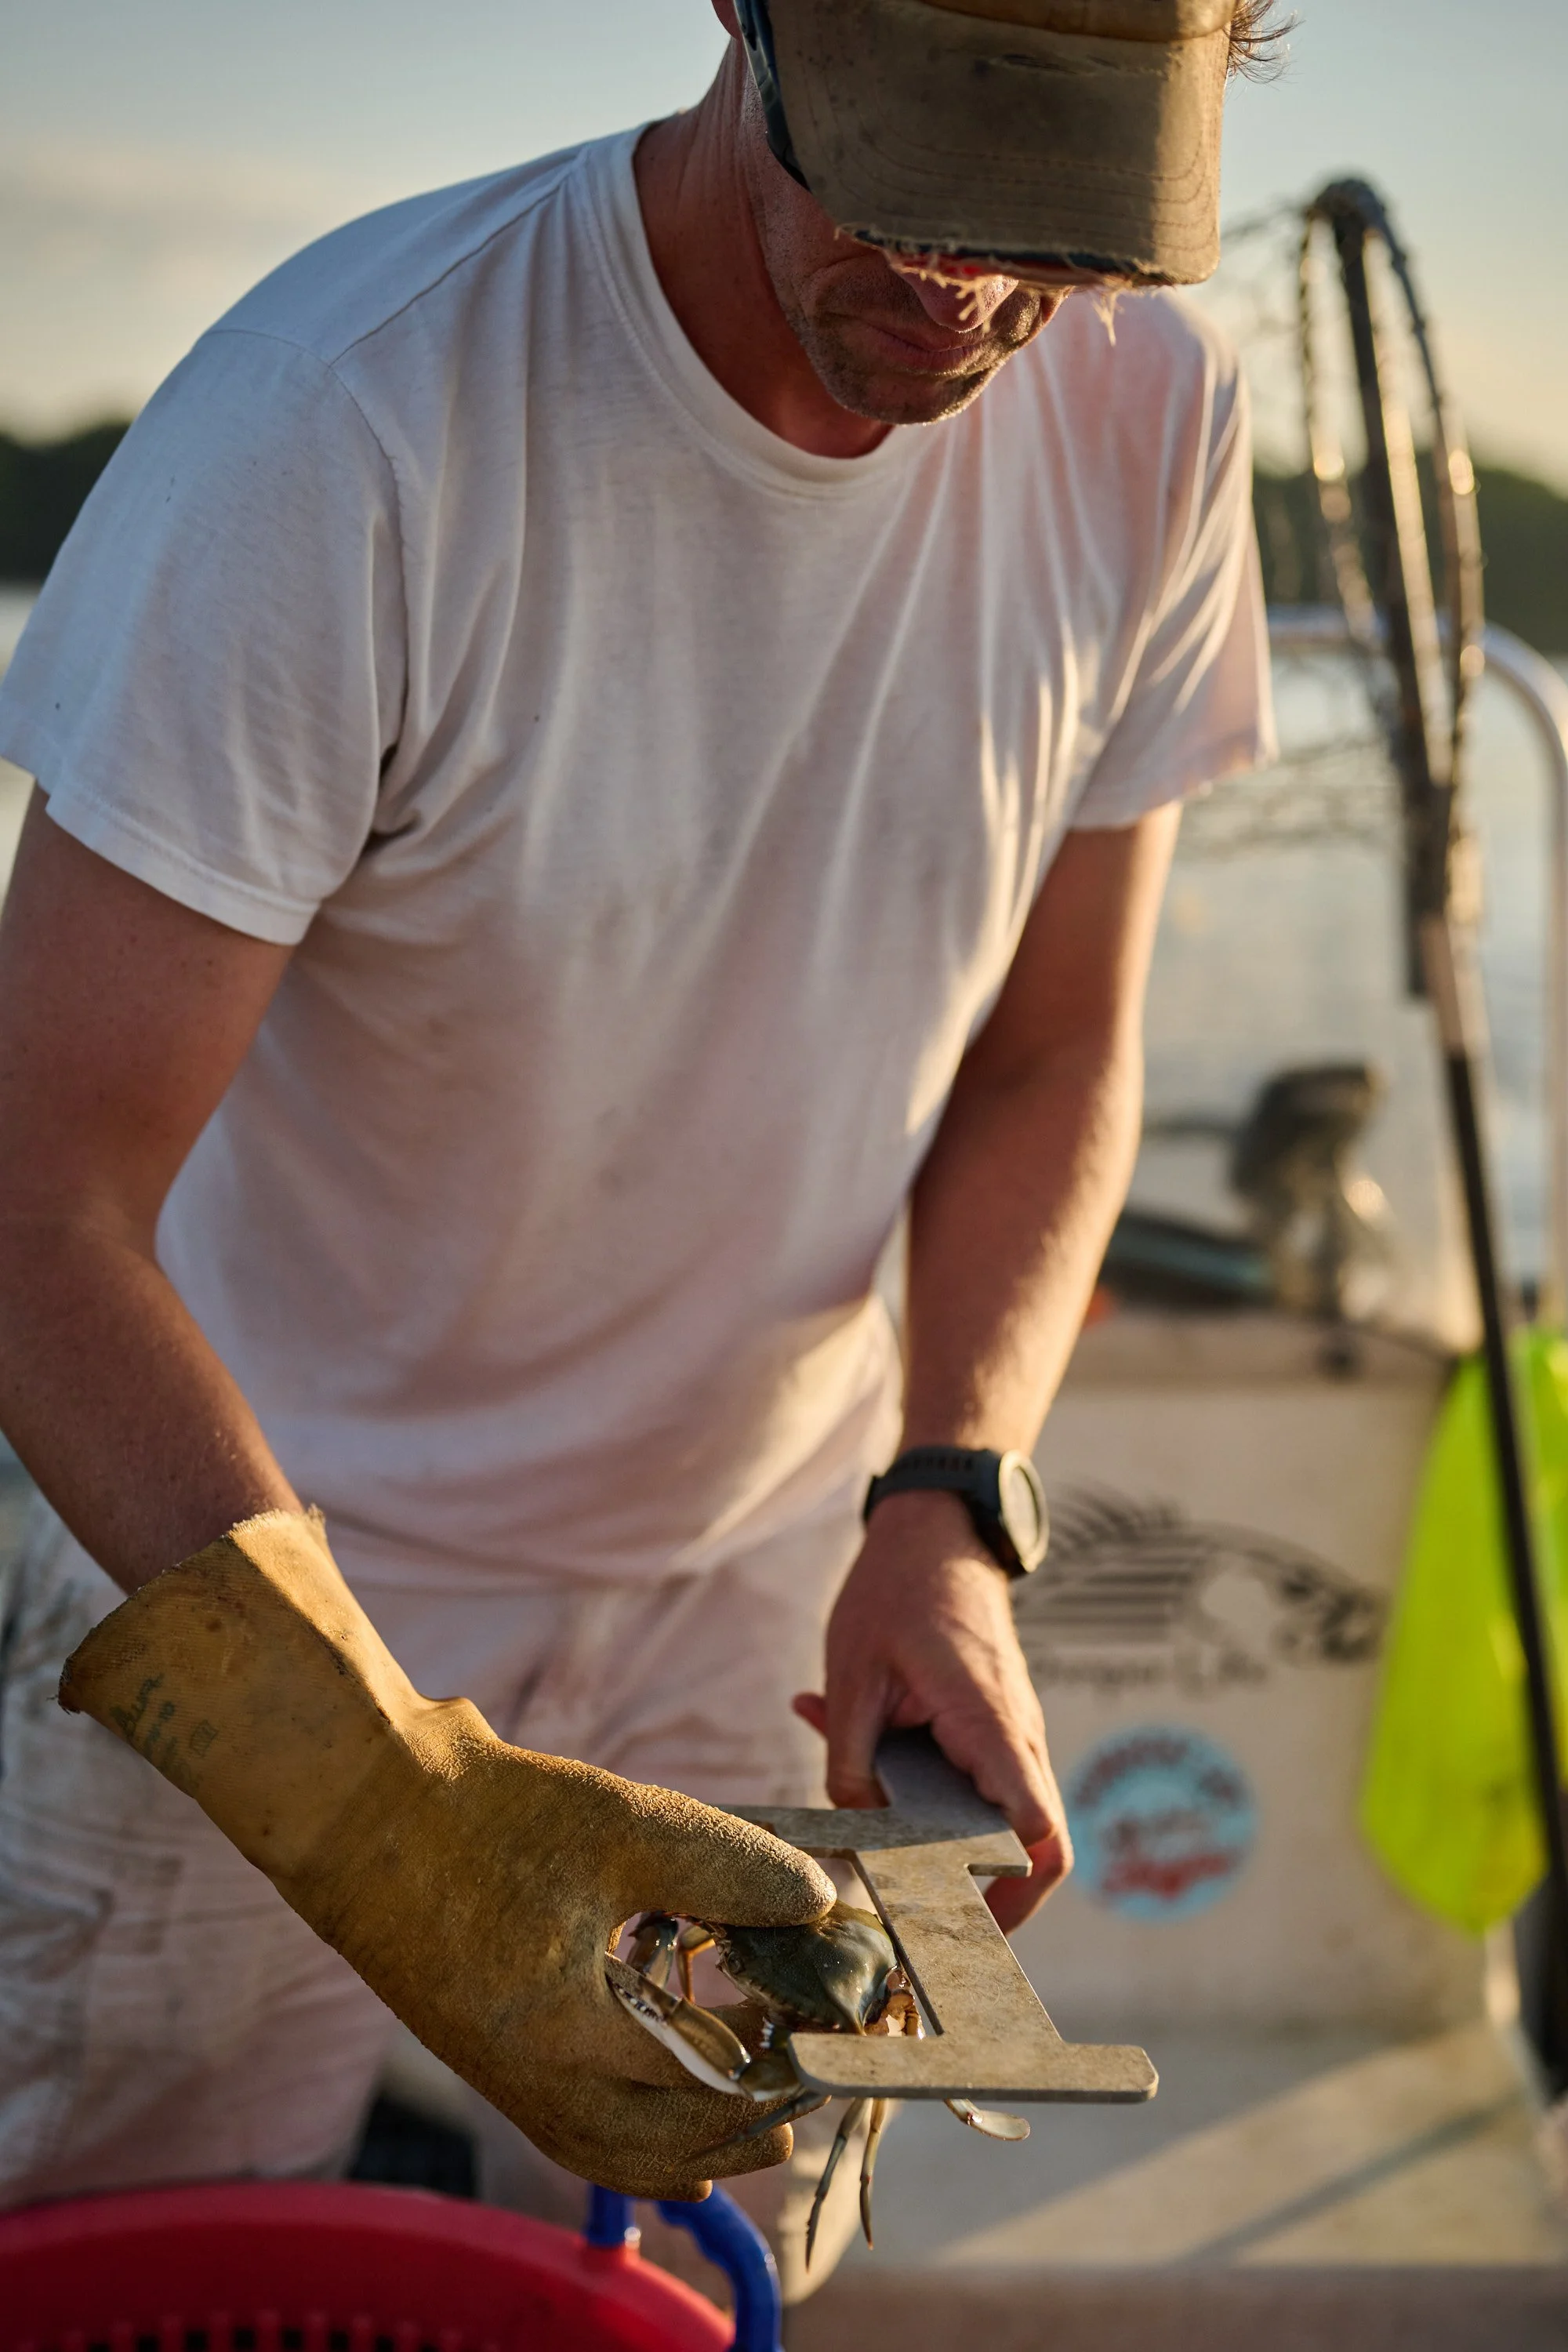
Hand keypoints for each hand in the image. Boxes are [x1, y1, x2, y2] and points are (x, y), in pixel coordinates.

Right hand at [62, 1510, 836, 2198]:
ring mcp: (500, 2073)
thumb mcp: (625, 1825)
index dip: (779, 2056)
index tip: (829, 2023)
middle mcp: (529, 2076)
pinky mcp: (484, 2053)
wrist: (360, 1806)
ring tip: (760, 2126)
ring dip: (689, 2145)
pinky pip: (569, 2129)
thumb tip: (819, 1900)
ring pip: (610, 2151)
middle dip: (744, 2121)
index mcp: (563, 2032)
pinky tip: (665, 2120)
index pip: (701, 2077)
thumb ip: (729, 1869)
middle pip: (658, 2144)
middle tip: (811, 2086)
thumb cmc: (487, 1812)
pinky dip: (628, 2139)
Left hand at [794, 1490, 1070, 1932]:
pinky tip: (861, 1759)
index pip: (1036, 1831)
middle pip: (1033, 1842)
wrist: (937, 1530)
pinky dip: (923, 1788)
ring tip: (871, 1841)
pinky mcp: (991, 1727)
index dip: (1013, 1891)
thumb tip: (856, 1837)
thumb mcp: (855, 1674)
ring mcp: (1009, 1733)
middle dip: (985, 1894)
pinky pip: (970, 1778)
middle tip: (924, 1925)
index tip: (963, 1926)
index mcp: (988, 1724)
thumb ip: (852, 1763)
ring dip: (939, 1837)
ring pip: (997, 1814)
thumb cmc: (898, 1590)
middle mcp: (1015, 1737)